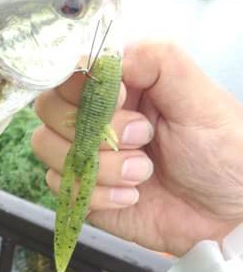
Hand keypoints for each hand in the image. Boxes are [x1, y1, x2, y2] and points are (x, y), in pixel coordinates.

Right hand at [31, 41, 242, 255]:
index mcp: (122, 85)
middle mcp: (95, 115)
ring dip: (98, 165)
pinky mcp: (81, 188)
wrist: (228, 215)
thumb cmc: (224, 153)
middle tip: (142, 138)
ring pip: (46, 146)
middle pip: (48, 107)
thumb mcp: (201, 99)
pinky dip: (98, 195)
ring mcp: (85, 153)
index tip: (122, 100)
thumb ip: (159, 63)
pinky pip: (59, 186)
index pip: (71, 71)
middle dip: (91, 128)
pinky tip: (133, 197)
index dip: (84, 87)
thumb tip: (106, 57)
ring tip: (142, 173)